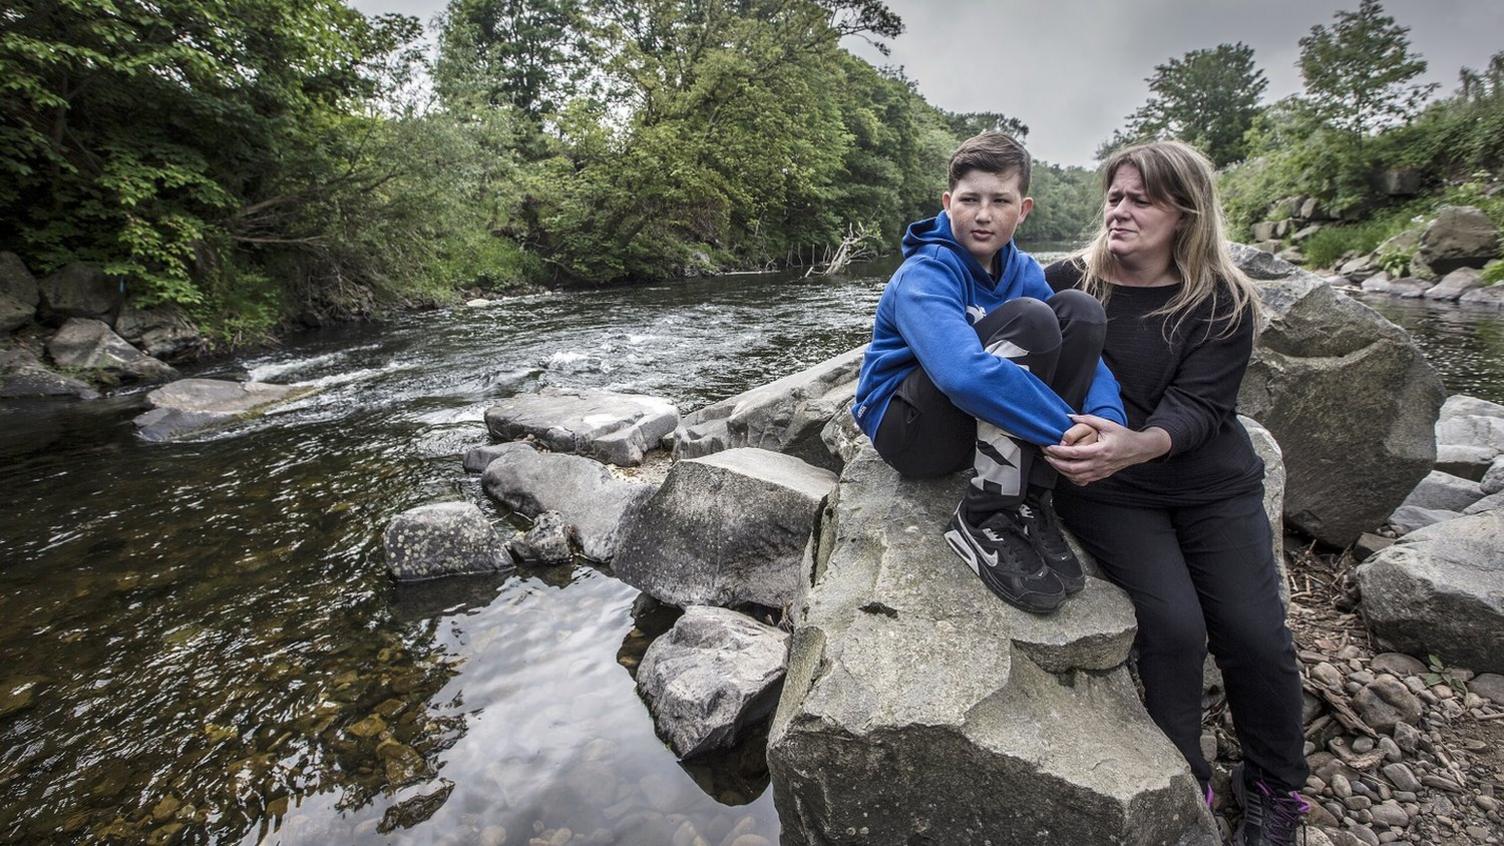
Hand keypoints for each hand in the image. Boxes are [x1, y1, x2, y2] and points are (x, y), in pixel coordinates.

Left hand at [1043, 415, 1171, 484]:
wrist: (1138, 449)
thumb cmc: (1123, 436)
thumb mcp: (1107, 424)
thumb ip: (1088, 419)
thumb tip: (1070, 416)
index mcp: (1100, 450)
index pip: (1074, 453)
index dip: (1059, 451)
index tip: (1049, 447)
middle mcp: (1099, 464)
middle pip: (1072, 468)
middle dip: (1055, 462)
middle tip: (1046, 455)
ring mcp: (1100, 472)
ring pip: (1075, 477)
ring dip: (1061, 470)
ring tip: (1052, 461)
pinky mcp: (1100, 476)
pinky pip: (1082, 481)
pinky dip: (1070, 477)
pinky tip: (1064, 470)